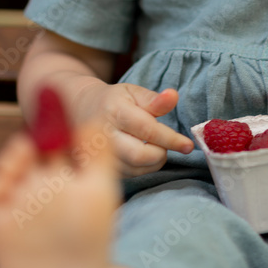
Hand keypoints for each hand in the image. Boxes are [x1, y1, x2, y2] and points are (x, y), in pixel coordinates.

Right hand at [73, 81, 194, 176]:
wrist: (79, 111)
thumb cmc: (113, 101)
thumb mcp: (132, 92)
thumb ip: (154, 99)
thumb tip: (173, 96)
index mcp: (114, 111)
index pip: (146, 129)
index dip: (170, 139)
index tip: (188, 145)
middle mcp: (104, 135)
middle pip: (139, 155)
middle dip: (161, 153)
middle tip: (168, 145)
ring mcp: (99, 155)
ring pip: (135, 168)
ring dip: (154, 161)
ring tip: (155, 146)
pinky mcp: (99, 169)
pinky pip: (129, 175)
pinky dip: (143, 167)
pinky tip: (143, 153)